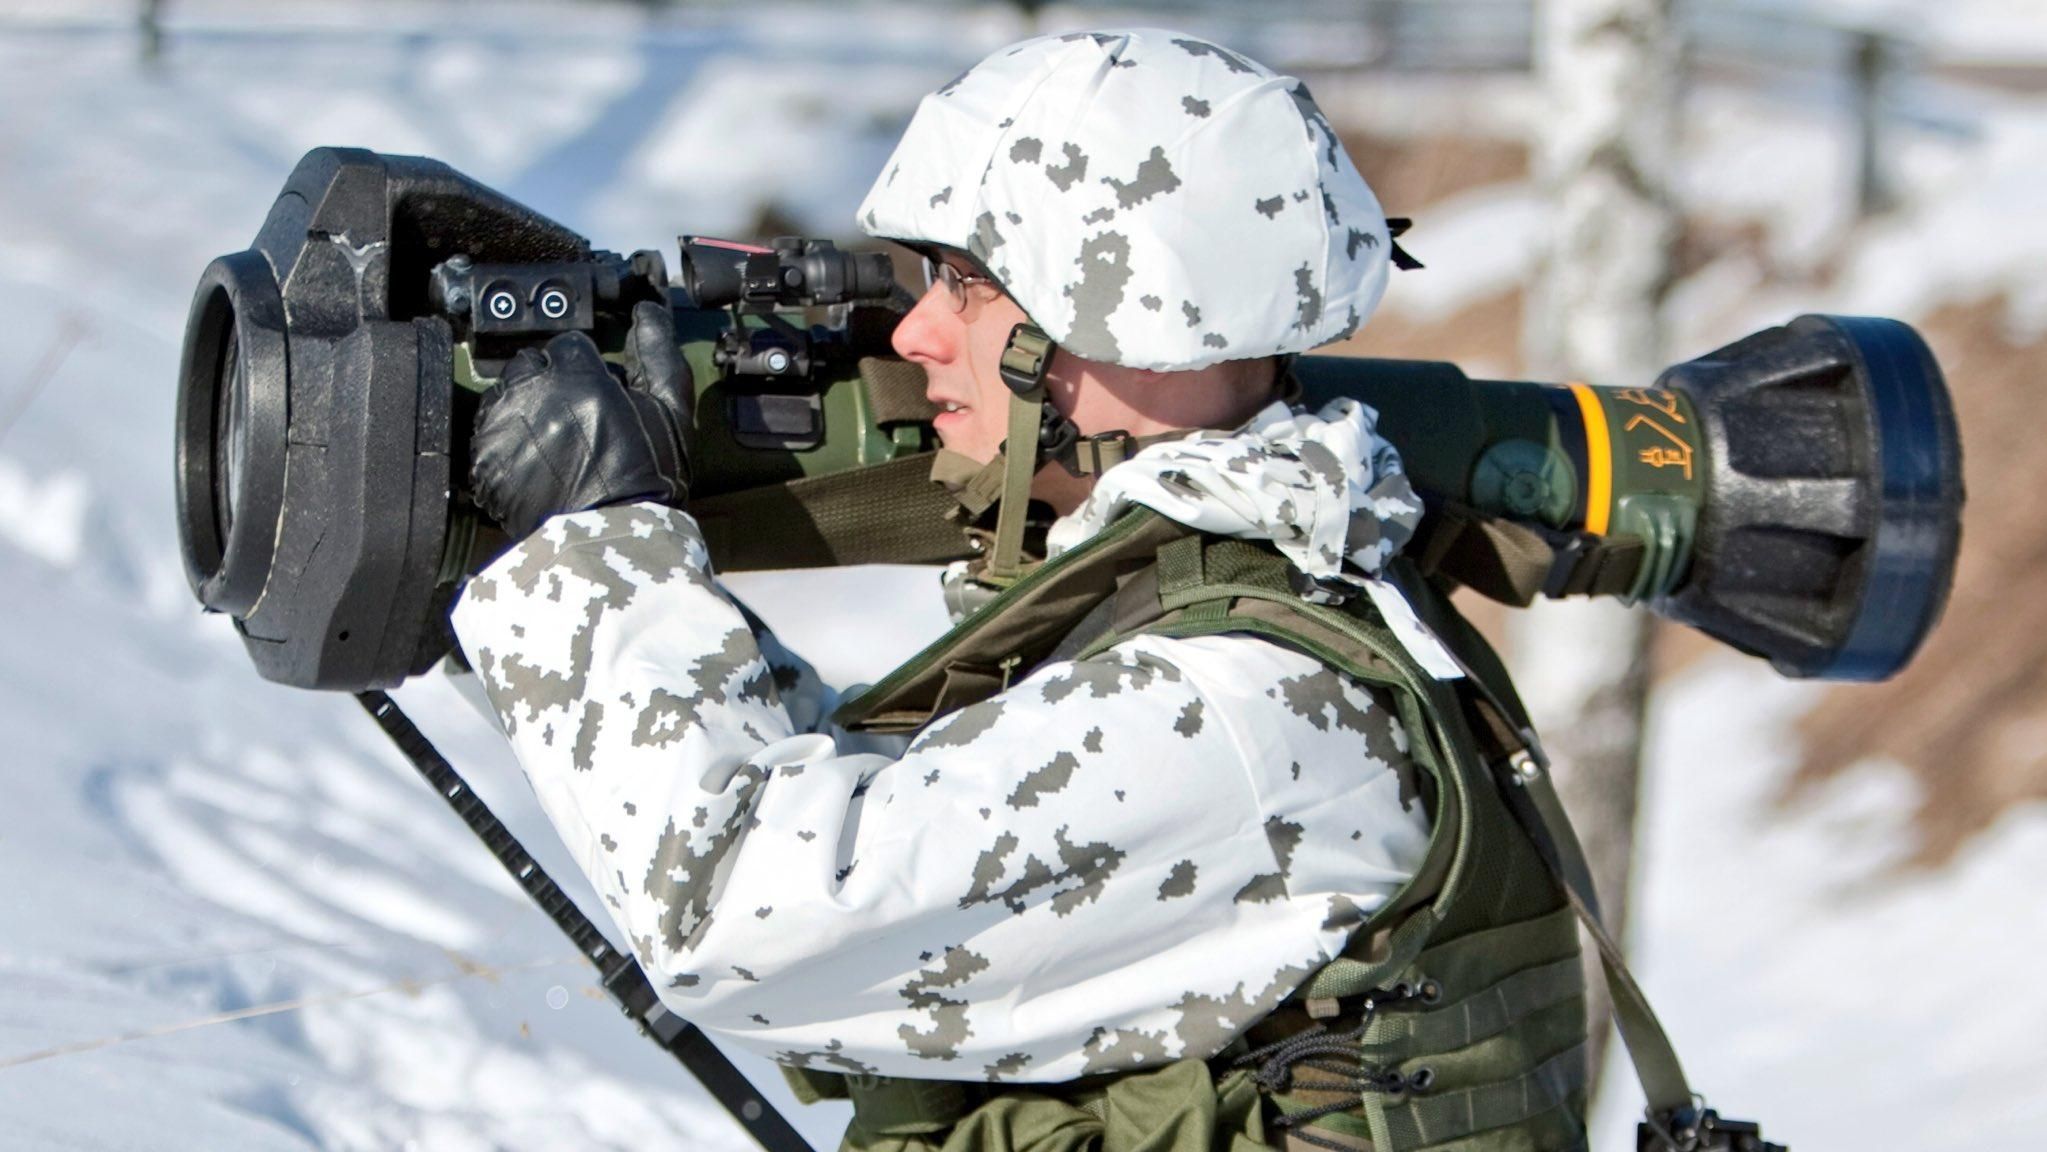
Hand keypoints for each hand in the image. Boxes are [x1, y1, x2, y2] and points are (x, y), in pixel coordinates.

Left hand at [470, 302, 691, 539]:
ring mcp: (503, 427)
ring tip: (551, 443)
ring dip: (523, 410)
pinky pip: (488, 437)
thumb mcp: (670, 409)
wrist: (614, 536)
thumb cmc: (649, 474)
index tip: (593, 390)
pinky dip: (507, 446)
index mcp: (577, 374)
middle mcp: (532, 392)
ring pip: (504, 397)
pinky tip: (533, 465)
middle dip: (547, 383)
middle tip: (571, 417)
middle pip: (528, 365)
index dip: (584, 368)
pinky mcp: (484, 461)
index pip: (569, 344)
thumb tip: (647, 310)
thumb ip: (657, 352)